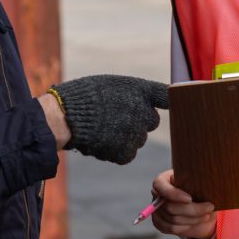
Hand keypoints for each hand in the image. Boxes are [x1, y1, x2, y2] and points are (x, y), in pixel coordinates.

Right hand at [51, 75, 167, 164]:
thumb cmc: (83, 97)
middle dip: (139, 121)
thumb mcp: (111, 85)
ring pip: (138, 139)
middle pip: (151, 121)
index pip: (165, 95)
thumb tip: (145, 105)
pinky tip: (101, 141)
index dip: (169, 100)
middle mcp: (143, 111)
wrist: (65, 116)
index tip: (173, 103)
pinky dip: (116, 150)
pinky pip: (127, 153)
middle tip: (117, 118)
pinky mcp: (126, 152)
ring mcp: (136, 133)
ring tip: (103, 128)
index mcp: (140, 90)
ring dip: (126, 136)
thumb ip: (131, 94)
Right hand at [151, 169, 215, 238]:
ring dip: (193, 219)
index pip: (160, 186)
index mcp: (161, 181)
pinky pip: (172, 229)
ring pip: (174, 220)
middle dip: (193, 210)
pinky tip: (197, 221)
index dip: (174, 194)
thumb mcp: (193, 179)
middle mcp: (156, 195)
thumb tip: (200, 179)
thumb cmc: (193, 184)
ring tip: (207, 214)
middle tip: (210, 207)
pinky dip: (187, 227)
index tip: (190, 199)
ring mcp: (156, 210)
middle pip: (170, 207)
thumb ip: (193, 179)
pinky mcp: (159, 223)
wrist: (194, 198)